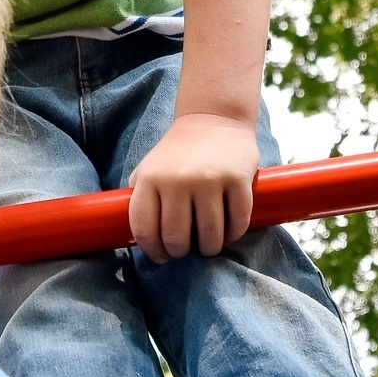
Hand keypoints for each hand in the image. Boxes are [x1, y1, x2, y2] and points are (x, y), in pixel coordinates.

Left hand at [129, 112, 259, 261]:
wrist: (213, 119)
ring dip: (209, 248)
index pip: (145, 229)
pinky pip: (237, 222)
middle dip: (181, 252)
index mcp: (151, 178)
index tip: (162, 257)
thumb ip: (139, 199)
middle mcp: (178, 180)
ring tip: (208, 245)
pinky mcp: (238, 179)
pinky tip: (228, 233)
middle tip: (186, 250)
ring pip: (209, 236)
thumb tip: (140, 240)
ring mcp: (210, 180)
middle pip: (177, 237)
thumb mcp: (148, 169)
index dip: (153, 250)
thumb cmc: (177, 153)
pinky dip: (233, 235)